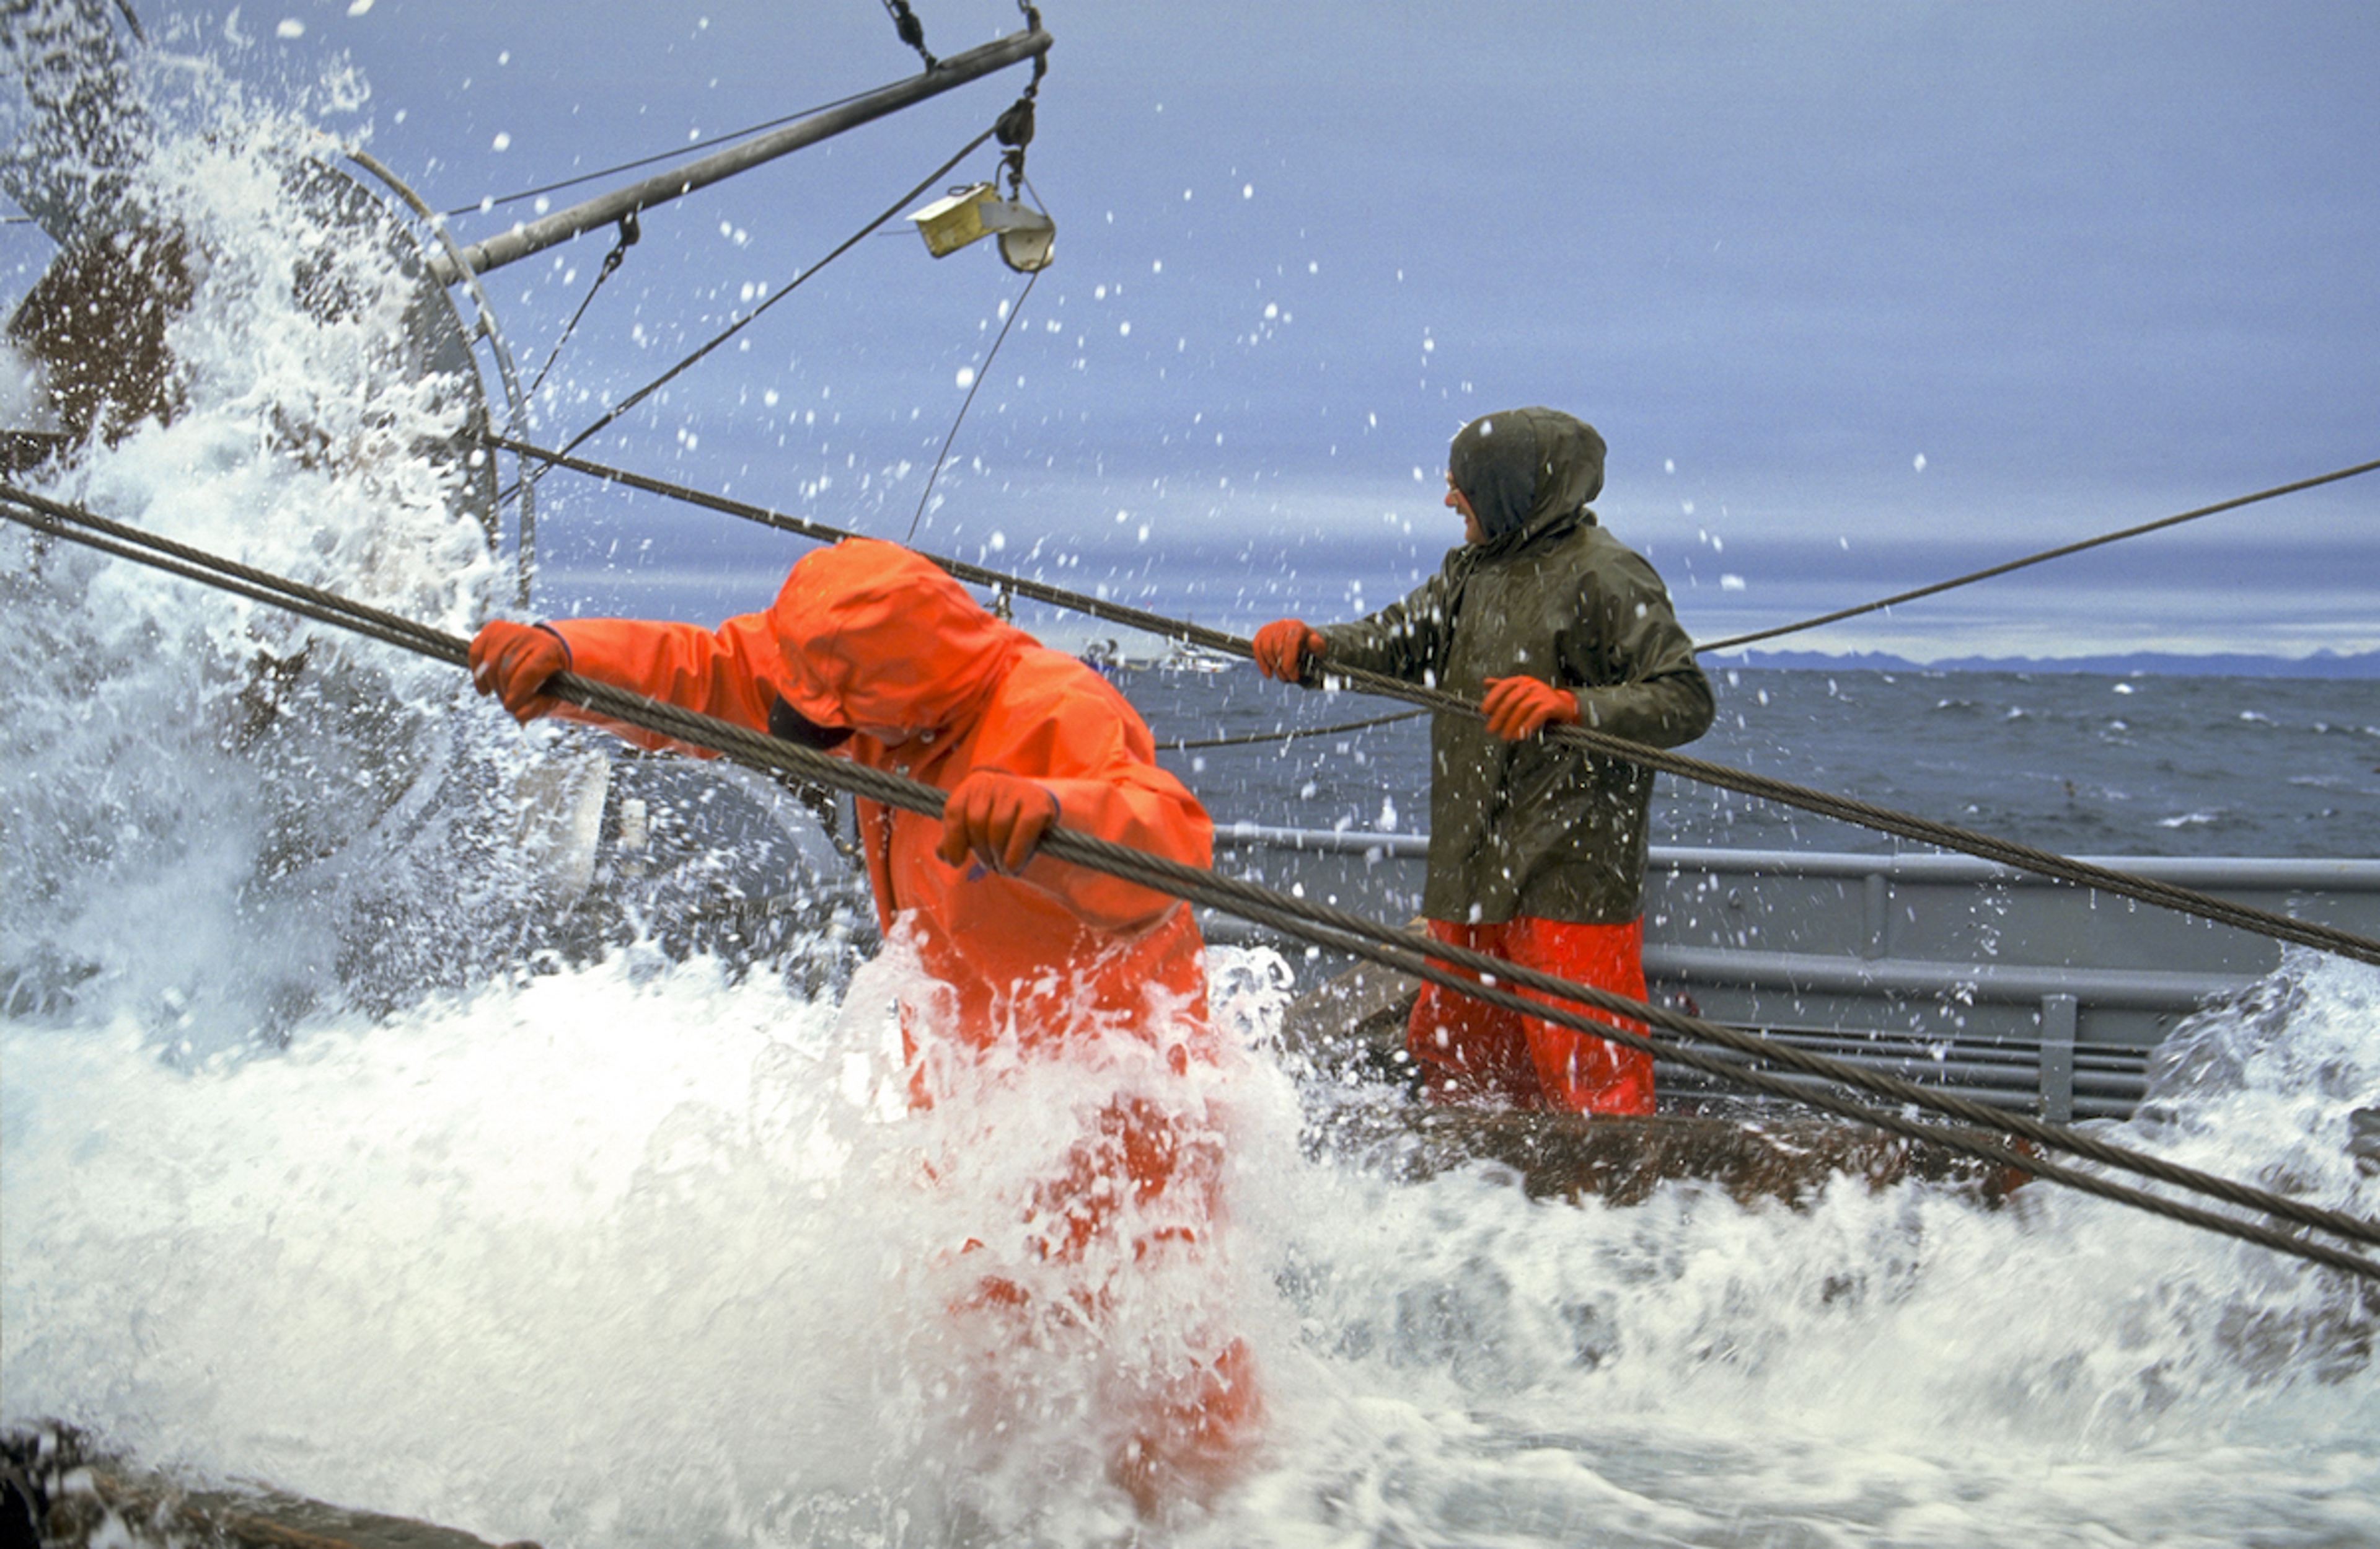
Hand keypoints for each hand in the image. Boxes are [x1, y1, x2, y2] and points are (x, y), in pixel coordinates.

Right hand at [468, 620, 569, 722]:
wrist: (541, 653)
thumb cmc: (545, 679)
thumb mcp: (548, 695)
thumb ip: (537, 707)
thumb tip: (518, 714)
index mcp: (549, 649)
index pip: (529, 670)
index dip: (517, 691)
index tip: (510, 707)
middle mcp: (530, 634)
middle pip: (507, 667)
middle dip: (504, 690)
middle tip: (506, 702)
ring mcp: (510, 629)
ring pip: (490, 660)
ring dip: (491, 683)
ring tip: (499, 693)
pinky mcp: (493, 628)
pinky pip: (476, 651)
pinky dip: (477, 672)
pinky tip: (484, 686)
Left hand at [938, 770, 1060, 873]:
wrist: (1045, 820)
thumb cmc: (1005, 827)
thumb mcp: (978, 830)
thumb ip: (956, 839)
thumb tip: (942, 853)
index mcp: (974, 783)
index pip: (954, 810)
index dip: (953, 839)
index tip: (956, 863)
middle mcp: (995, 780)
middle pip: (976, 820)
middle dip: (980, 850)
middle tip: (990, 864)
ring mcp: (1019, 788)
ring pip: (997, 828)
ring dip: (998, 855)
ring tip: (1002, 865)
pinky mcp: (1039, 803)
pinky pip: (1022, 832)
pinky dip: (1014, 855)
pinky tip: (1013, 866)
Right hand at [1251, 619, 1323, 681]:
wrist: (1301, 638)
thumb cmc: (1310, 645)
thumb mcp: (1318, 646)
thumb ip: (1318, 645)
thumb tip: (1313, 642)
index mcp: (1297, 627)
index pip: (1289, 644)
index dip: (1290, 663)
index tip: (1294, 676)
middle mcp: (1283, 624)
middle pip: (1276, 648)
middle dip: (1282, 667)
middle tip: (1288, 678)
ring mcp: (1271, 628)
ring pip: (1266, 648)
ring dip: (1273, 666)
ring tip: (1281, 676)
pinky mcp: (1261, 633)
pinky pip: (1256, 647)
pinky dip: (1261, 662)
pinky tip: (1268, 673)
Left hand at [1480, 675, 1579, 739]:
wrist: (1565, 705)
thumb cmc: (1540, 700)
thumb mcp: (1521, 692)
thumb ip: (1504, 688)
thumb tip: (1486, 683)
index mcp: (1521, 681)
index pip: (1503, 686)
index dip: (1492, 698)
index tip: (1484, 711)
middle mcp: (1531, 685)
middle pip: (1511, 699)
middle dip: (1499, 716)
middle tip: (1492, 728)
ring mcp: (1542, 694)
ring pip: (1522, 708)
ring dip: (1511, 724)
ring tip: (1505, 735)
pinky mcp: (1552, 704)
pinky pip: (1537, 715)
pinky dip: (1527, 725)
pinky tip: (1521, 734)